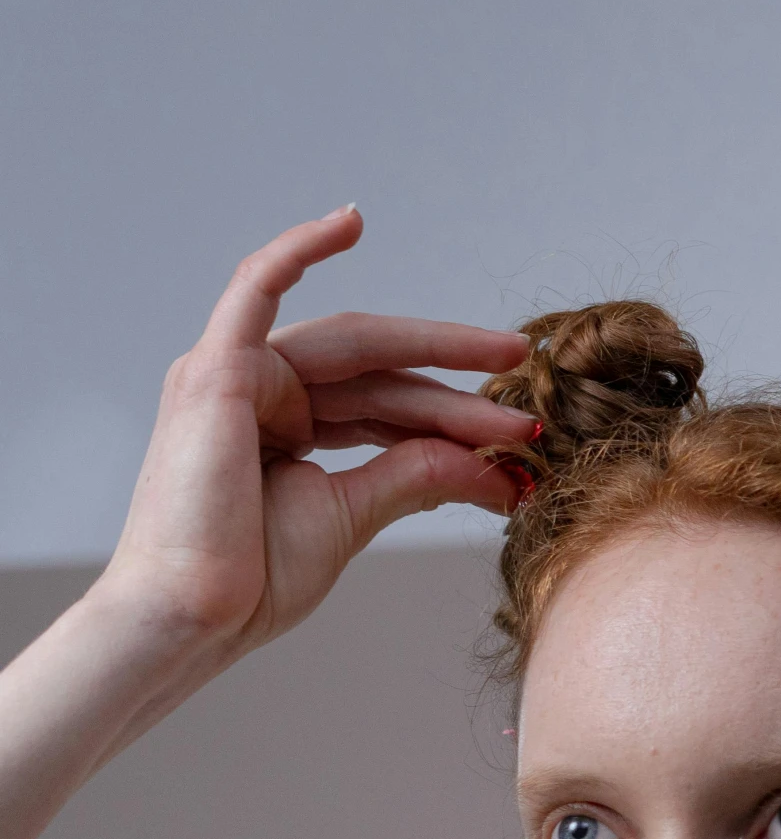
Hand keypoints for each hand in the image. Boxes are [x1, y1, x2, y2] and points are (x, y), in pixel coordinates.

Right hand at [98, 208, 534, 658]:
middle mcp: (260, 393)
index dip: (456, 425)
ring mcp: (233, 375)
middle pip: (382, 379)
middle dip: (460, 394)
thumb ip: (417, 474)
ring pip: (355, 348)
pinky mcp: (216, 368)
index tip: (521, 453)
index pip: (388, 412)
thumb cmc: (250, 581)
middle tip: (530, 415)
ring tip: (507, 360)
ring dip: (436, 352)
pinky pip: (256, 284)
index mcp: (286, 430)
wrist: (192, 618)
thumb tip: (492, 463)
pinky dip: (299, 248)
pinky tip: (350, 220)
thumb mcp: (353, 515)